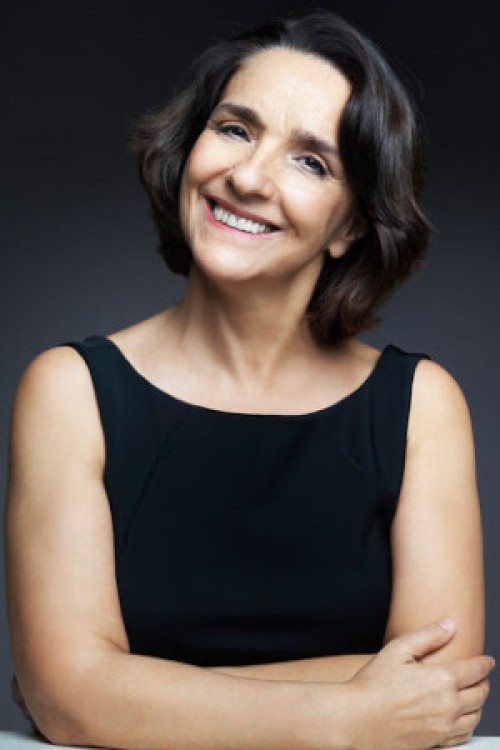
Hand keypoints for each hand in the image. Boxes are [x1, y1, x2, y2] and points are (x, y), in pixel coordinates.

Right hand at [345, 620, 492, 748]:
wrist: (357, 719)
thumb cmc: (373, 685)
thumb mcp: (398, 649)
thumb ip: (427, 635)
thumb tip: (449, 625)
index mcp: (441, 679)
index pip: (475, 670)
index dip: (484, 663)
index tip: (487, 661)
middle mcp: (448, 705)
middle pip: (480, 694)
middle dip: (483, 682)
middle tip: (480, 676)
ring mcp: (443, 726)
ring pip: (475, 716)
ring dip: (479, 704)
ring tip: (472, 695)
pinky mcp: (435, 742)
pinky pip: (464, 736)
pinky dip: (469, 725)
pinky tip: (461, 718)